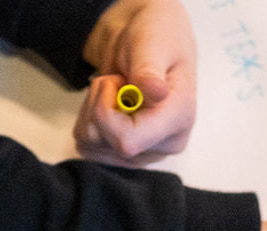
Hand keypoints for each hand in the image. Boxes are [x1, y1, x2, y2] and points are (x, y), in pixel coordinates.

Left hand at [76, 0, 197, 162]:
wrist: (148, 44)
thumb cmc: (156, 39)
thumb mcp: (152, 44)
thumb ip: (149, 70)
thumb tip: (155, 93)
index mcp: (179, 119)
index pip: (127, 141)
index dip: (106, 112)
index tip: (114, 83)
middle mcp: (164, 144)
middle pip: (105, 144)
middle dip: (98, 107)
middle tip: (117, 81)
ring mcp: (144, 153)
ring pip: (91, 147)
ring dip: (91, 112)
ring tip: (115, 90)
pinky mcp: (125, 155)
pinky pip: (87, 147)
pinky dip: (89, 120)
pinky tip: (109, 103)